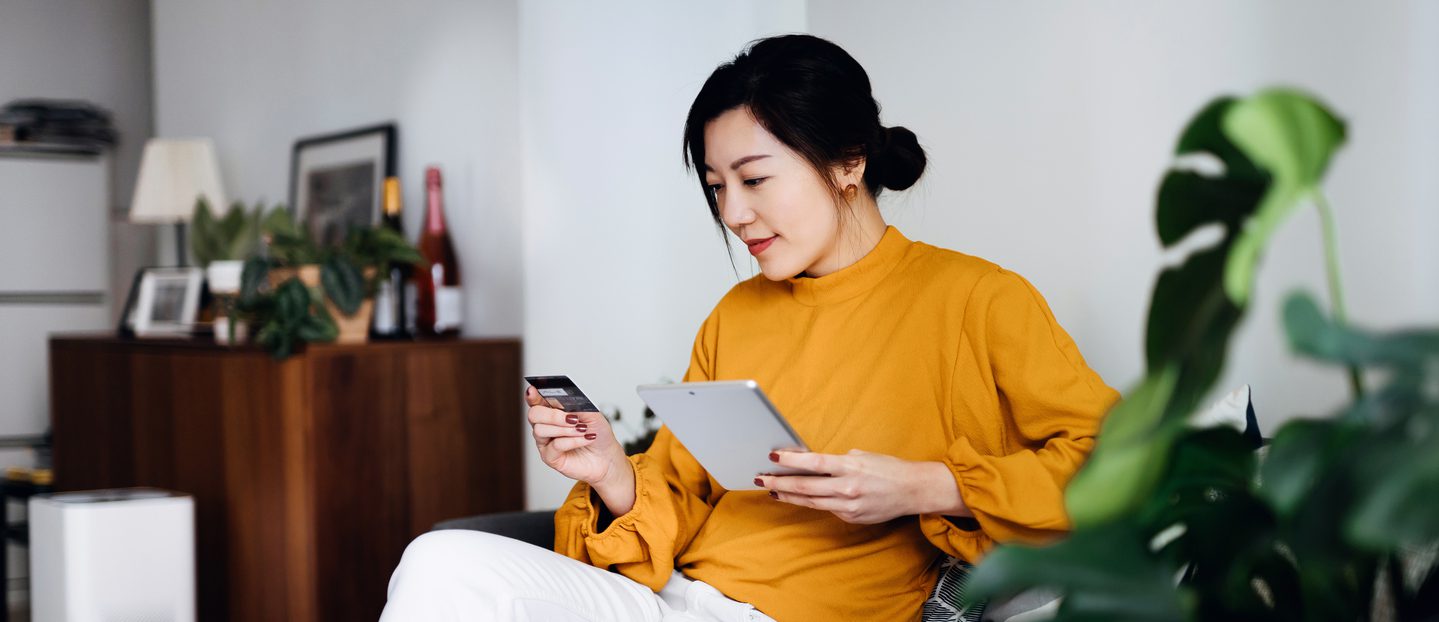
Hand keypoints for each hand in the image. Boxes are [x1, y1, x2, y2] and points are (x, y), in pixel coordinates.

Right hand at [525, 386, 626, 485]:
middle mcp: (546, 425)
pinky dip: (573, 440)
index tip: (533, 390)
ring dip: (565, 429)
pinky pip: (555, 445)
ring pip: (541, 430)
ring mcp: (546, 442)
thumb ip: (577, 405)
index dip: (532, 395)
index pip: (536, 401)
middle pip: (533, 414)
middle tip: (572, 418)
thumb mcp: (593, 413)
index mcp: (553, 411)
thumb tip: (565, 400)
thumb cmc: (598, 433)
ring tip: (582, 429)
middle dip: (552, 415)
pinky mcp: (550, 457)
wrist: (607, 456)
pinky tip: (585, 438)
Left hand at [757, 449, 968, 523]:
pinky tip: (800, 497)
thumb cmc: (887, 468)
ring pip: (811, 502)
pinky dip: (812, 502)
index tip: (773, 457)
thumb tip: (809, 462)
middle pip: (805, 486)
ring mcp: (849, 506)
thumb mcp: (861, 456)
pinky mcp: (851, 518)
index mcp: (850, 467)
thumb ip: (836, 461)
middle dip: (780, 482)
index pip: (813, 463)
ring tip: (773, 490)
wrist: (912, 491)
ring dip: (789, 496)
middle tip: (762, 478)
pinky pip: (827, 509)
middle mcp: (847, 488)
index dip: (791, 461)